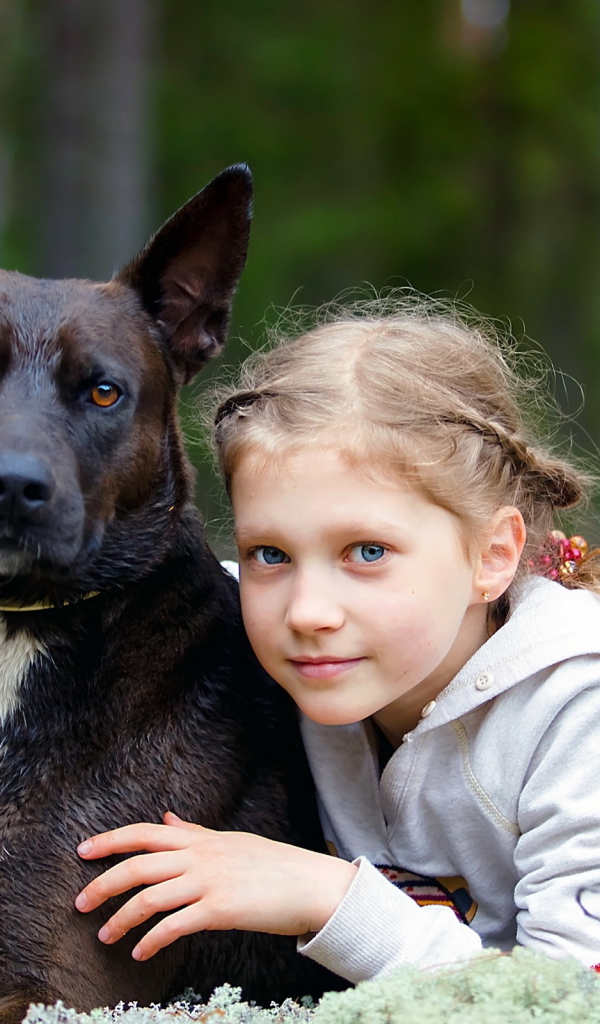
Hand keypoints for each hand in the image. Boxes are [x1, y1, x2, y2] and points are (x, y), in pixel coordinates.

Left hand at [75, 811, 356, 960]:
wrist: (310, 884)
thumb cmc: (272, 865)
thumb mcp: (229, 842)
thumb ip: (193, 833)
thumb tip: (166, 818)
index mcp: (199, 840)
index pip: (145, 834)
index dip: (111, 840)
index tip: (83, 850)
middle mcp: (199, 857)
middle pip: (138, 866)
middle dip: (103, 884)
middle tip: (80, 904)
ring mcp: (209, 882)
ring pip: (149, 898)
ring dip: (121, 919)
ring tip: (106, 937)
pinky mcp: (220, 910)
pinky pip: (174, 926)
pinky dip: (151, 940)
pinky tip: (140, 952)